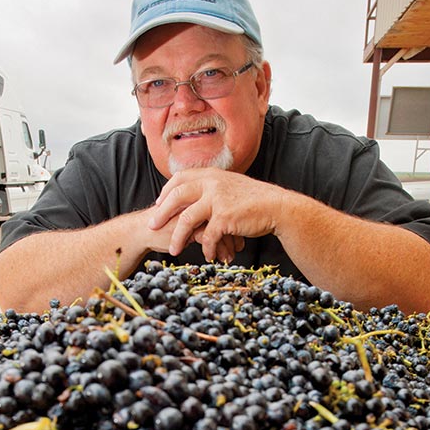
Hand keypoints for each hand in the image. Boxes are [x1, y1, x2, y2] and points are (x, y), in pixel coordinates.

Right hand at [141, 206, 242, 262]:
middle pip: (226, 215)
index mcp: (200, 191)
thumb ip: (204, 216)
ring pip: (219, 226)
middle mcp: (198, 198)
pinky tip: (217, 258)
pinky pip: (209, 236)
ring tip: (229, 256)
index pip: (225, 206)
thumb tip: (226, 228)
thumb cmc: (166, 225)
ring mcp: (193, 209)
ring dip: (226, 244)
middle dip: (235, 234)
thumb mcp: (189, 217)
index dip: (234, 222)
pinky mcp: (187, 223)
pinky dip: (215, 249)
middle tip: (239, 247)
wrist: (142, 230)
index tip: (239, 237)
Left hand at [148, 168, 283, 260]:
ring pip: (187, 219)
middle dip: (161, 213)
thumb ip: (213, 187)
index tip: (159, 203)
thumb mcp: (230, 185)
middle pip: (176, 196)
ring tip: (173, 250)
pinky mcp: (224, 217)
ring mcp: (217, 199)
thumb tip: (197, 195)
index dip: (166, 191)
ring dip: (178, 237)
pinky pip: (207, 236)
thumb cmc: (255, 200)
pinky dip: (206, 248)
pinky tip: (207, 255)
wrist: (277, 207)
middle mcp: (212, 183)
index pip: (180, 178)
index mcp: (211, 175)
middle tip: (152, 225)